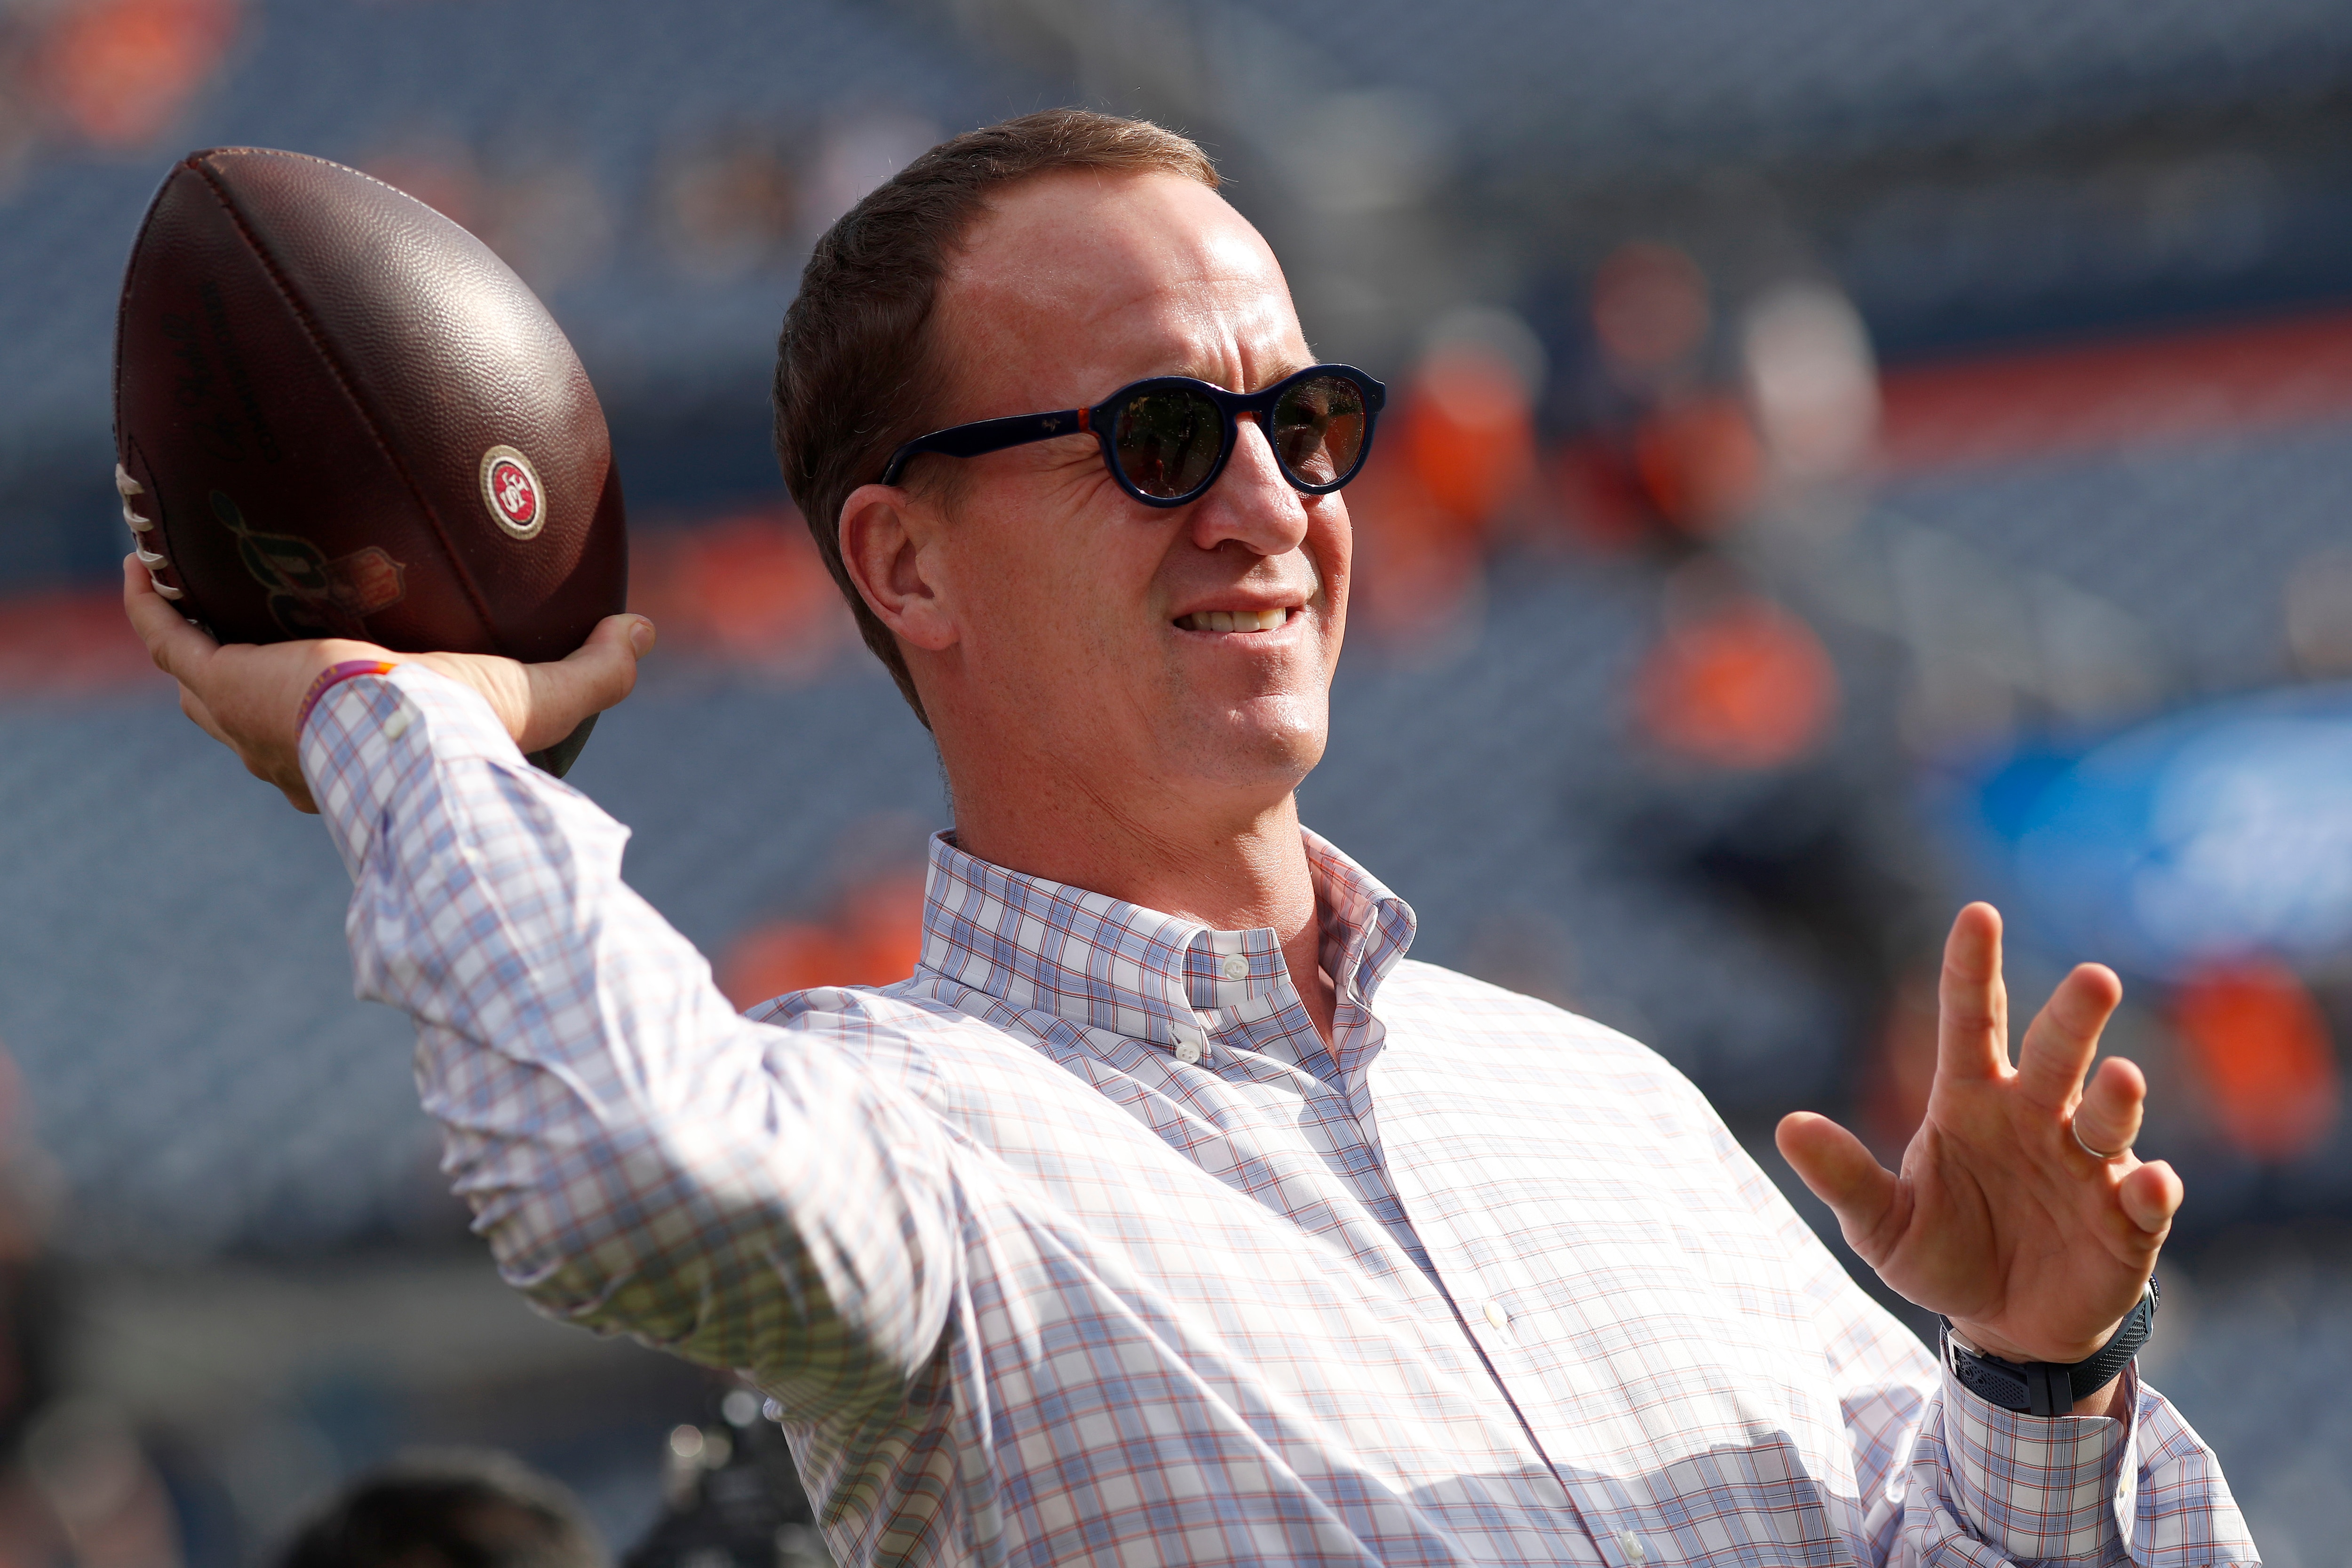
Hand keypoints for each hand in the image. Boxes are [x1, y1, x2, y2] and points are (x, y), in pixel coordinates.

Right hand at [121, 554, 654, 812]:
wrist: (409, 746)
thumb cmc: (469, 739)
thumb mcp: (543, 698)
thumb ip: (597, 670)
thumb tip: (643, 631)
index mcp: (353, 757)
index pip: (327, 742)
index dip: (320, 712)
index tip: (324, 671)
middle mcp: (289, 745)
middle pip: (247, 715)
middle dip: (236, 673)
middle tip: (236, 625)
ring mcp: (247, 715)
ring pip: (198, 676)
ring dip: (182, 630)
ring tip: (174, 581)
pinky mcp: (222, 682)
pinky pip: (167, 638)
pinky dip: (151, 602)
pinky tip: (143, 560)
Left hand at [1777, 902, 2178, 1412]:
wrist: (2002, 1325)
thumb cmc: (1942, 1253)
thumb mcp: (1880, 1223)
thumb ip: (1843, 1176)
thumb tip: (1786, 1126)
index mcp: (1972, 1102)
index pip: (1972, 1020)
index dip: (1974, 969)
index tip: (1978, 914)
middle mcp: (2036, 1118)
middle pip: (2055, 1054)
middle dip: (2075, 1016)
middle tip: (2093, 977)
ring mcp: (2088, 1165)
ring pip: (2108, 1115)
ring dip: (2117, 1096)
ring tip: (2120, 1075)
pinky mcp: (2128, 1219)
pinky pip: (2145, 1196)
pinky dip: (2152, 1188)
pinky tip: (2150, 1183)